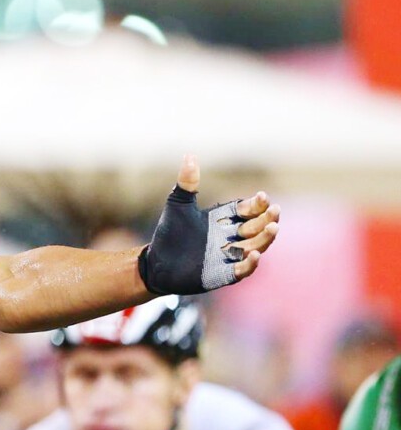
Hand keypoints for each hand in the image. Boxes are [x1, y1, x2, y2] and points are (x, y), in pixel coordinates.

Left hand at [140, 156, 279, 293]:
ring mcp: (228, 256)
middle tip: (275, 211)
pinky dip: (250, 264)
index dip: (257, 205)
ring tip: (273, 227)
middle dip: (267, 219)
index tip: (262, 197)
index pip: (248, 210)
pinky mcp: (221, 274)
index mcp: (224, 219)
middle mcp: (230, 237)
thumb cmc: (169, 233)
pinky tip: (255, 255)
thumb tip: (189, 155)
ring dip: (265, 238)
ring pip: (255, 246)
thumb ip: (187, 183)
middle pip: (256, 227)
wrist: (155, 262)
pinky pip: (241, 270)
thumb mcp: (178, 205)